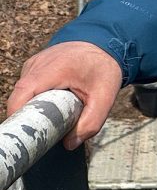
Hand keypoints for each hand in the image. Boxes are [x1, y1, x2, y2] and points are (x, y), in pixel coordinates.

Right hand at [7, 42, 121, 150]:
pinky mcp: (33, 66)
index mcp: (54, 69)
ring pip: (22, 93)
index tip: (24, 135)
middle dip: (27, 117)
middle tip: (43, 132)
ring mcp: (33, 63)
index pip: (23, 94)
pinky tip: (51, 103)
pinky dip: (35, 98)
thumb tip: (69, 144)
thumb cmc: (103, 69)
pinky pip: (27, 87)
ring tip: (51, 116)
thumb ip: (91, 122)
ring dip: (32, 107)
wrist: (105, 45)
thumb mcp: (105, 97)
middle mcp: (38, 64)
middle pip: (19, 97)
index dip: (18, 117)